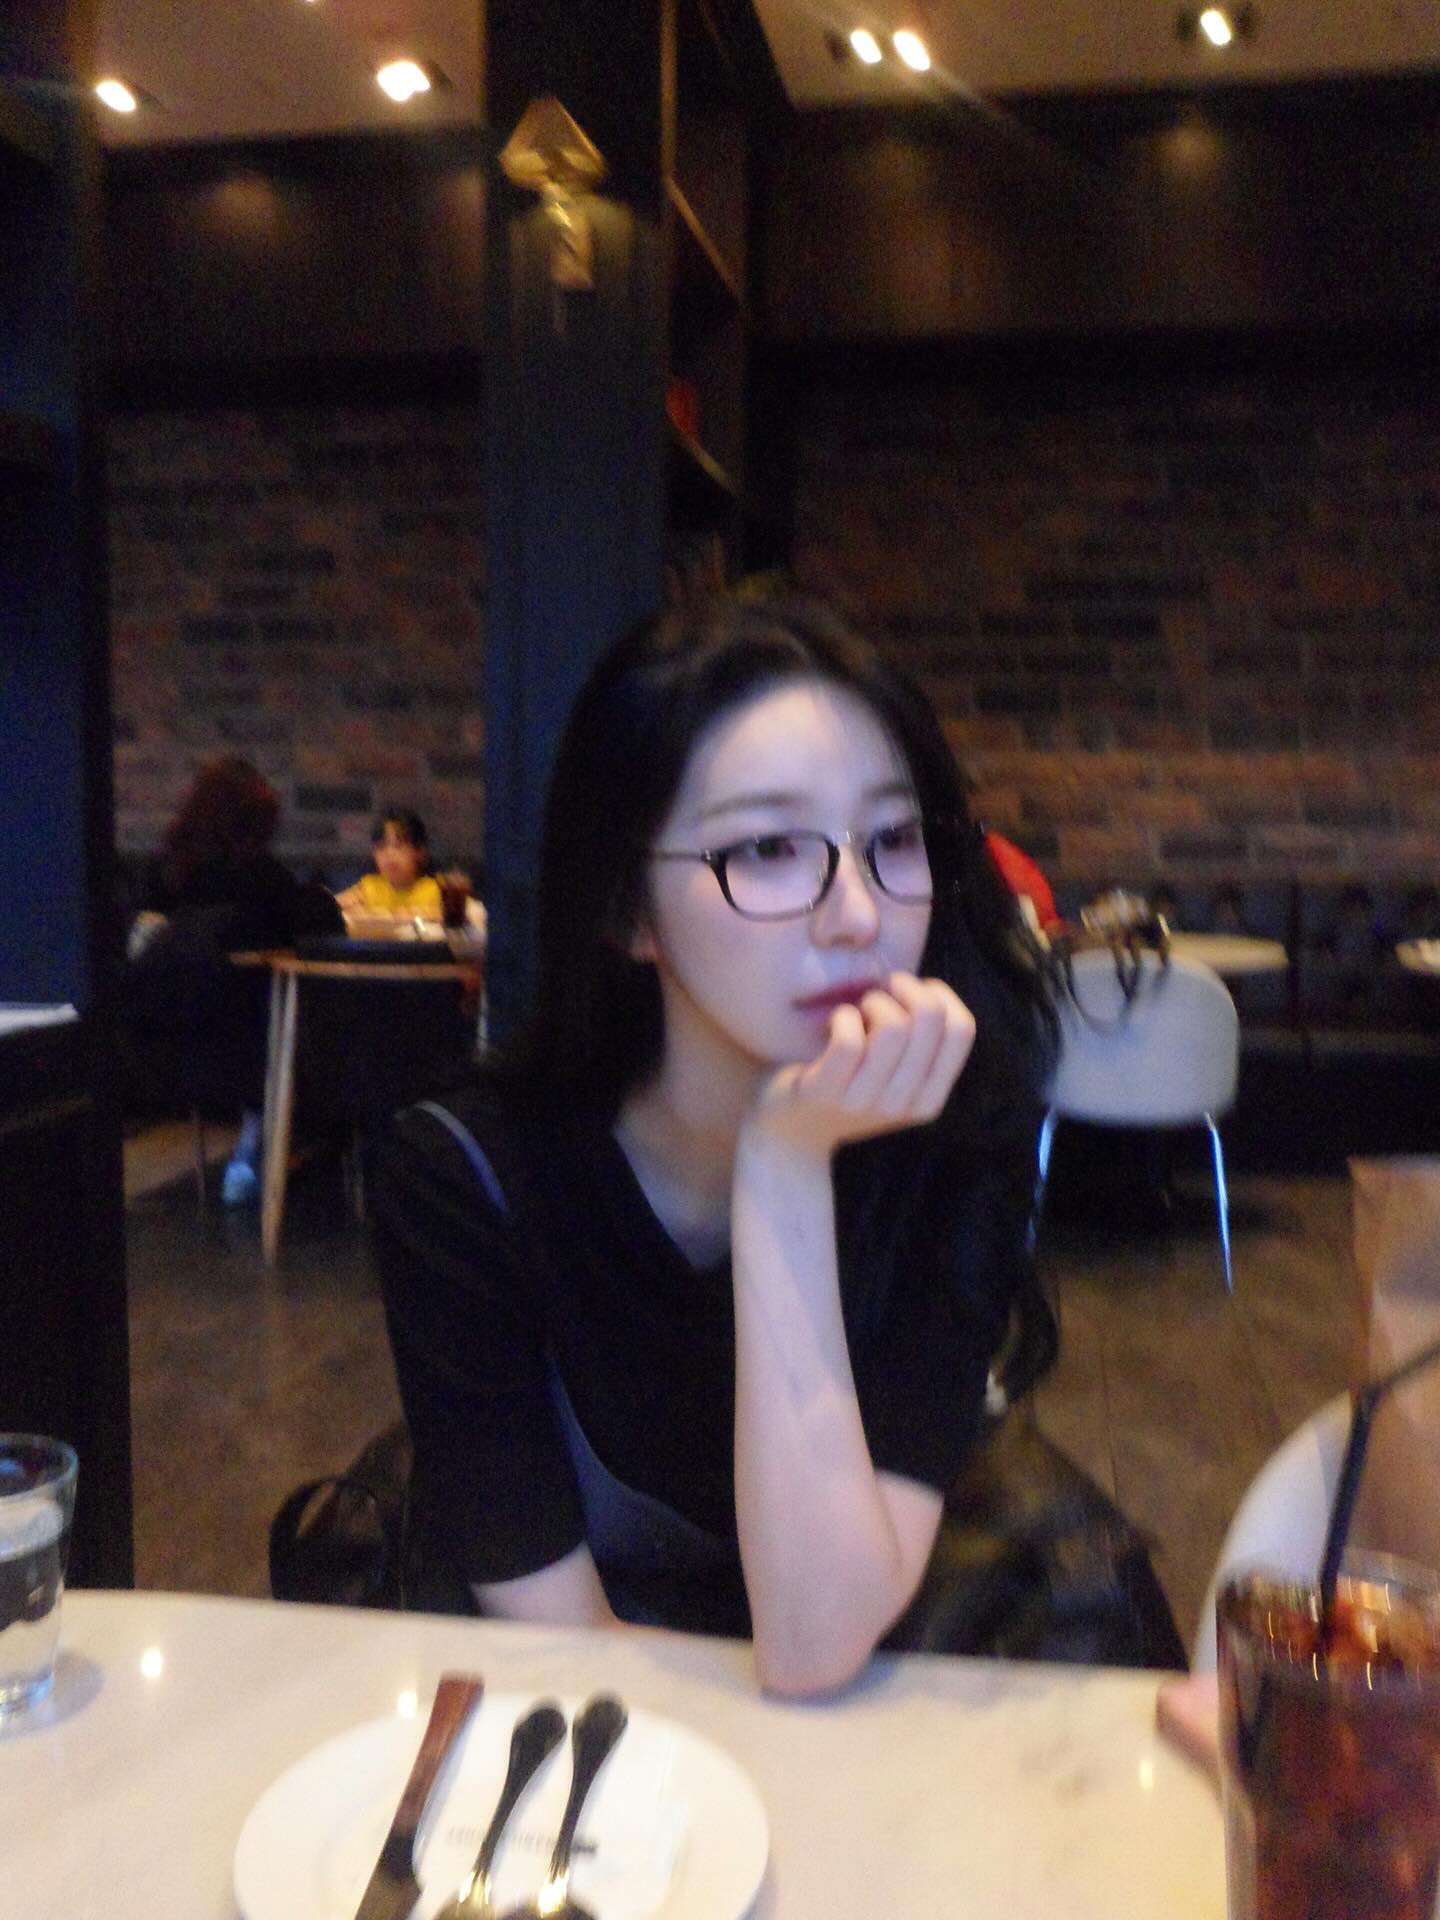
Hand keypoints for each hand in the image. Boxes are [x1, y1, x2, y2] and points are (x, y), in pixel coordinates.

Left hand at [745, 972, 975, 1160]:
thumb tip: (929, 991)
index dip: (939, 995)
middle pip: (929, 1018)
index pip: (962, 1029)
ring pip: (894, 1026)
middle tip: (879, 995)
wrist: (789, 1134)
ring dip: (873, 1001)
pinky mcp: (825, 1092)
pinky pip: (849, 1040)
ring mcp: (864, 1102)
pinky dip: (843, 1016)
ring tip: (858, 1010)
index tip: (911, 994)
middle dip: (904, 988)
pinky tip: (835, 1022)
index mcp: (929, 1101)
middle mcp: (902, 1105)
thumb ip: (920, 1044)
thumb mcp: (894, 1076)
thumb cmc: (846, 1086)